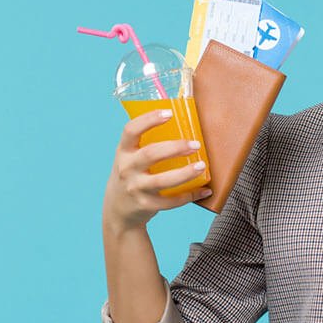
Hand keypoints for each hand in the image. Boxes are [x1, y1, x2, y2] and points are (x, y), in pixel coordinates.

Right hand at [102, 109, 211, 231]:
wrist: (118, 209)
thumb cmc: (132, 174)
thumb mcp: (130, 157)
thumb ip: (147, 143)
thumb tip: (184, 123)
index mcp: (123, 151)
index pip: (131, 130)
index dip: (149, 119)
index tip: (169, 113)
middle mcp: (126, 168)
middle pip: (150, 154)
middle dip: (175, 148)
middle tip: (195, 144)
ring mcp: (135, 188)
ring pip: (162, 181)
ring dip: (185, 173)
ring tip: (202, 166)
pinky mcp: (146, 205)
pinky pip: (170, 201)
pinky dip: (189, 196)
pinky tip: (204, 190)